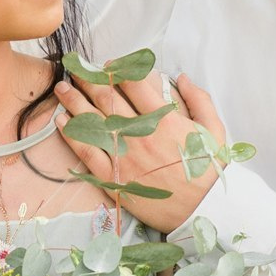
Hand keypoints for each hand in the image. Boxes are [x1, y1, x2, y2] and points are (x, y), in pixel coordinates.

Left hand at [54, 70, 229, 227]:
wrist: (201, 211)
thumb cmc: (208, 171)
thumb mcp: (215, 131)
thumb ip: (199, 100)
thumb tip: (181, 76)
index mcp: (164, 120)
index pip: (133, 85)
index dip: (118, 70)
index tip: (108, 64)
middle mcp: (140, 134)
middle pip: (107, 99)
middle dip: (90, 80)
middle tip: (78, 70)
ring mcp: (123, 155)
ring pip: (92, 121)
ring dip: (74, 101)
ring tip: (62, 88)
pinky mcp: (113, 177)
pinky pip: (86, 151)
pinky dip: (71, 134)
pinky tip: (61, 121)